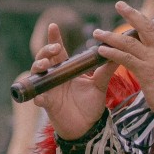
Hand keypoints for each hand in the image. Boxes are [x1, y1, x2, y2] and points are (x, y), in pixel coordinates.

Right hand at [31, 23, 114, 139]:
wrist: (88, 127)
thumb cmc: (91, 105)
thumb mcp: (100, 85)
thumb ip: (105, 69)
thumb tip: (117, 53)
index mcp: (66, 69)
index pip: (58, 50)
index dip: (54, 38)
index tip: (54, 26)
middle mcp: (55, 76)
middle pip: (44, 58)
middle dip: (46, 50)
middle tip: (55, 48)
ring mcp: (49, 89)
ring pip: (36, 73)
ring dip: (38, 66)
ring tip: (45, 64)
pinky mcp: (47, 103)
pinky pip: (38, 98)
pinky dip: (37, 96)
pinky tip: (40, 96)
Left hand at [94, 1, 153, 113]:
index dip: (143, 19)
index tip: (133, 11)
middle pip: (144, 27)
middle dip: (131, 14)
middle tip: (119, 5)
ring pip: (129, 42)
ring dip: (111, 36)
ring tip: (98, 33)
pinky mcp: (145, 71)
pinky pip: (125, 58)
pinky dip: (111, 52)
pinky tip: (101, 50)